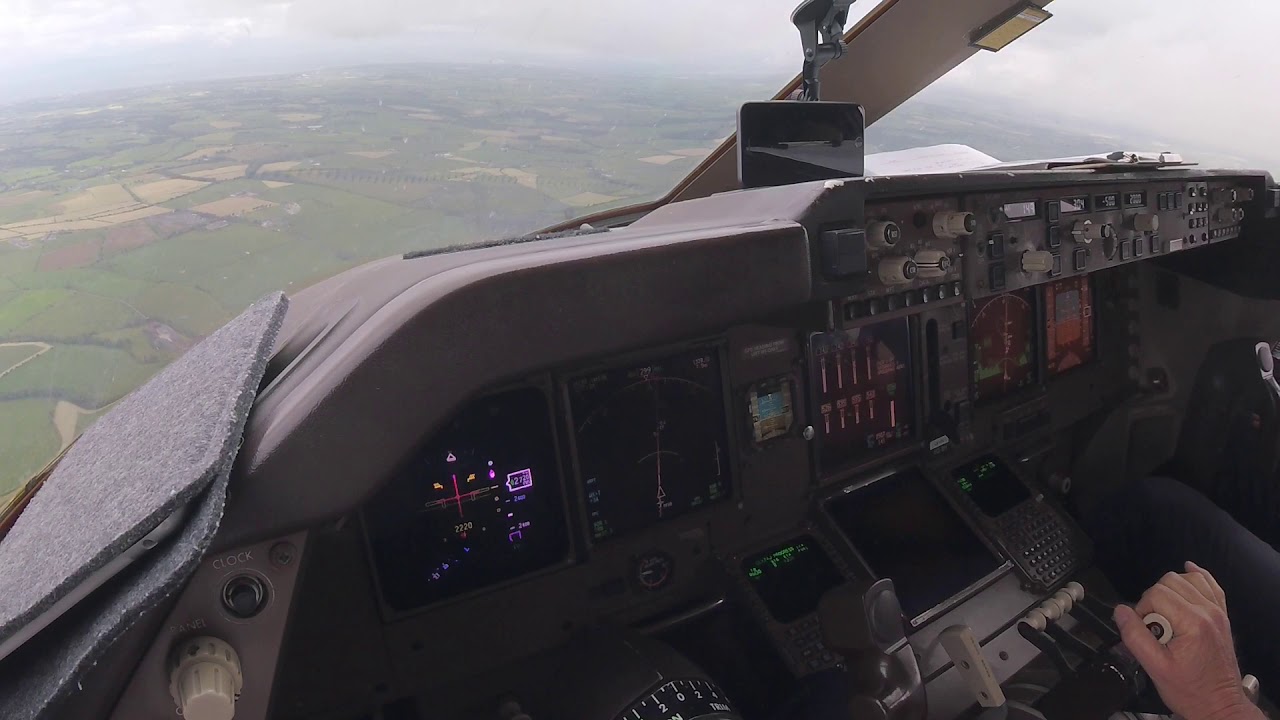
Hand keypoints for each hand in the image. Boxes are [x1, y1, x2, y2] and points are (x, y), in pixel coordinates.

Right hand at [1114, 562, 1258, 719]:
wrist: (1219, 706)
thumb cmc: (1191, 691)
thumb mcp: (1155, 668)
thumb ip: (1135, 637)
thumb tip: (1120, 612)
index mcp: (1193, 623)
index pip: (1157, 593)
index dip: (1143, 609)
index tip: (1145, 630)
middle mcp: (1209, 612)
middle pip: (1171, 581)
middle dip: (1154, 599)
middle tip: (1154, 626)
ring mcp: (1218, 612)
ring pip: (1188, 578)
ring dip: (1170, 589)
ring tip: (1166, 613)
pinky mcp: (1222, 616)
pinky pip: (1211, 584)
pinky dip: (1197, 576)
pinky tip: (1187, 572)